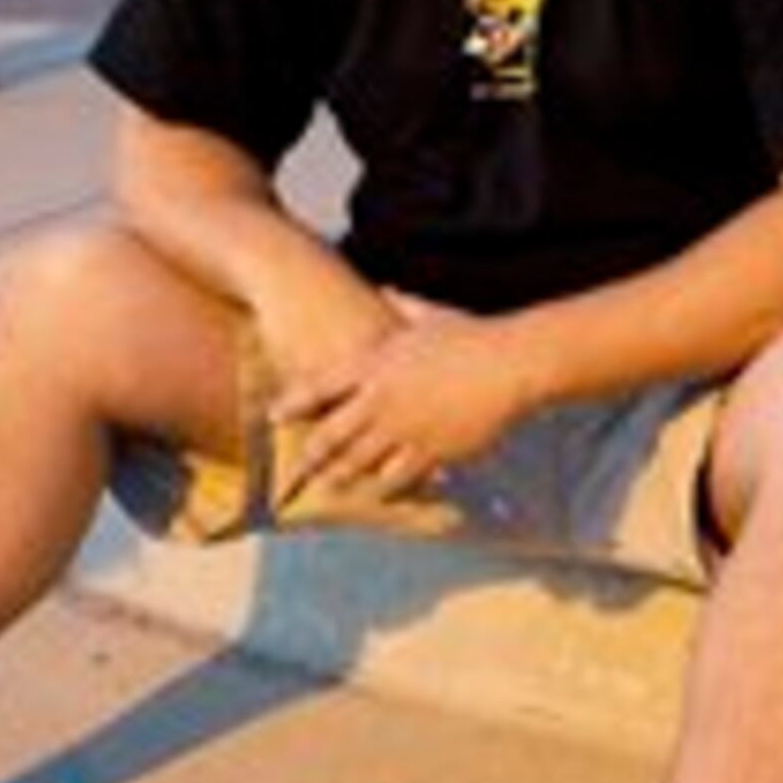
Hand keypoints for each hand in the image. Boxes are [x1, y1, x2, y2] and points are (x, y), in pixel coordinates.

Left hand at [272, 297, 532, 507]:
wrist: (507, 364)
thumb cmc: (472, 336)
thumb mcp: (430, 315)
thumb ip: (403, 305)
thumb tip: (388, 289)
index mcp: (375, 365)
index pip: (320, 388)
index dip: (293, 404)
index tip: (275, 416)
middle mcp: (380, 400)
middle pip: (331, 435)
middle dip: (310, 455)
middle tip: (297, 469)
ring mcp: (402, 429)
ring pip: (358, 462)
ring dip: (341, 476)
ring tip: (331, 485)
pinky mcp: (428, 452)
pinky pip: (397, 478)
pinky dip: (385, 487)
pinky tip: (380, 494)